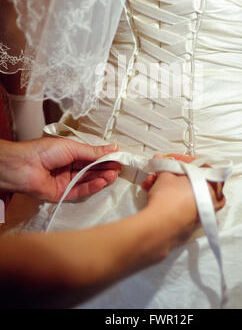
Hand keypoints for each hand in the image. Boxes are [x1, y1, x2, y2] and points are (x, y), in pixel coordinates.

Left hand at [0, 138, 120, 201]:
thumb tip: (111, 148)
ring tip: (113, 174)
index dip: (104, 157)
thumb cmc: (42, 151)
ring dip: (101, 177)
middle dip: (105, 168)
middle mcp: (68, 167)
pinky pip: (80, 191)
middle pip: (91, 169)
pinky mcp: (62, 193)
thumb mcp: (72, 148)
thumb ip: (93, 152)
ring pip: (88, 180)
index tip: (117, 157)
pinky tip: (102, 181)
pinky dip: (92, 186)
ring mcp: (65, 181)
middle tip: (118, 167)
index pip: (91, 156)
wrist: (23, 166)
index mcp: (69, 153)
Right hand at [142, 153, 225, 249]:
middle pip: (190, 182)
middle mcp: (210, 202)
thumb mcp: (166, 175)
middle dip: (171, 175)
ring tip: (150, 184)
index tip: (170, 160)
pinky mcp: (189, 226)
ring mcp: (200, 215)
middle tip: (159, 172)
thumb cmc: (169, 199)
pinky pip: (180, 207)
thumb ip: (165, 165)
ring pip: (184, 195)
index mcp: (212, 186)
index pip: (199, 167)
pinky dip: (170, 200)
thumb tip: (160, 160)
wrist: (160, 227)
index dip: (182, 161)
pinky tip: (153, 195)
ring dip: (166, 187)